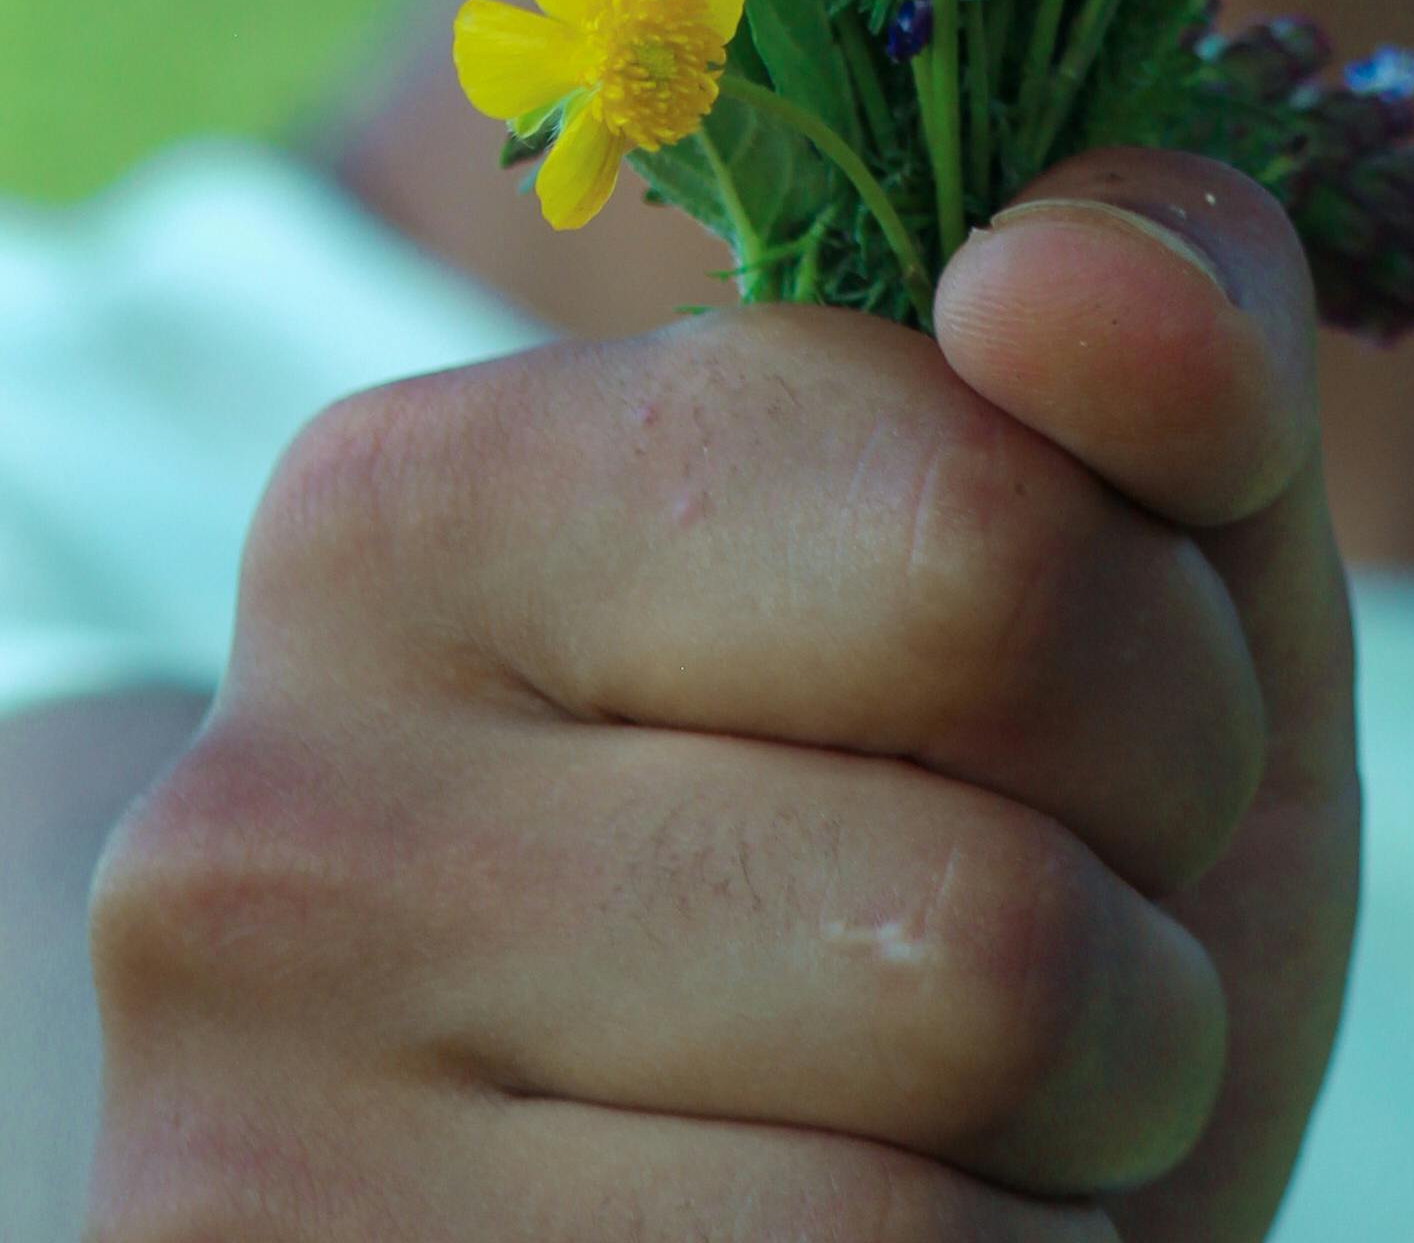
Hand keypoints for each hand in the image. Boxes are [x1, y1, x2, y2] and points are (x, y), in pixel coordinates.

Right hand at [79, 148, 1352, 1240]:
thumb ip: (1162, 340)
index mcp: (412, 500)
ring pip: (911, 1227)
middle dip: (1123, 988)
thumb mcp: (1115, 577)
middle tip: (1014, 1000)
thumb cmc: (938, 866)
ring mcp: (248, 1161)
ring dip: (1042, 1213)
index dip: (1165, 692)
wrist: (651, 1242)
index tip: (1074, 742)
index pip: (983, 540)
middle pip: (982, 934)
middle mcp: (268, 823)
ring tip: (928, 1160)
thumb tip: (1057, 268)